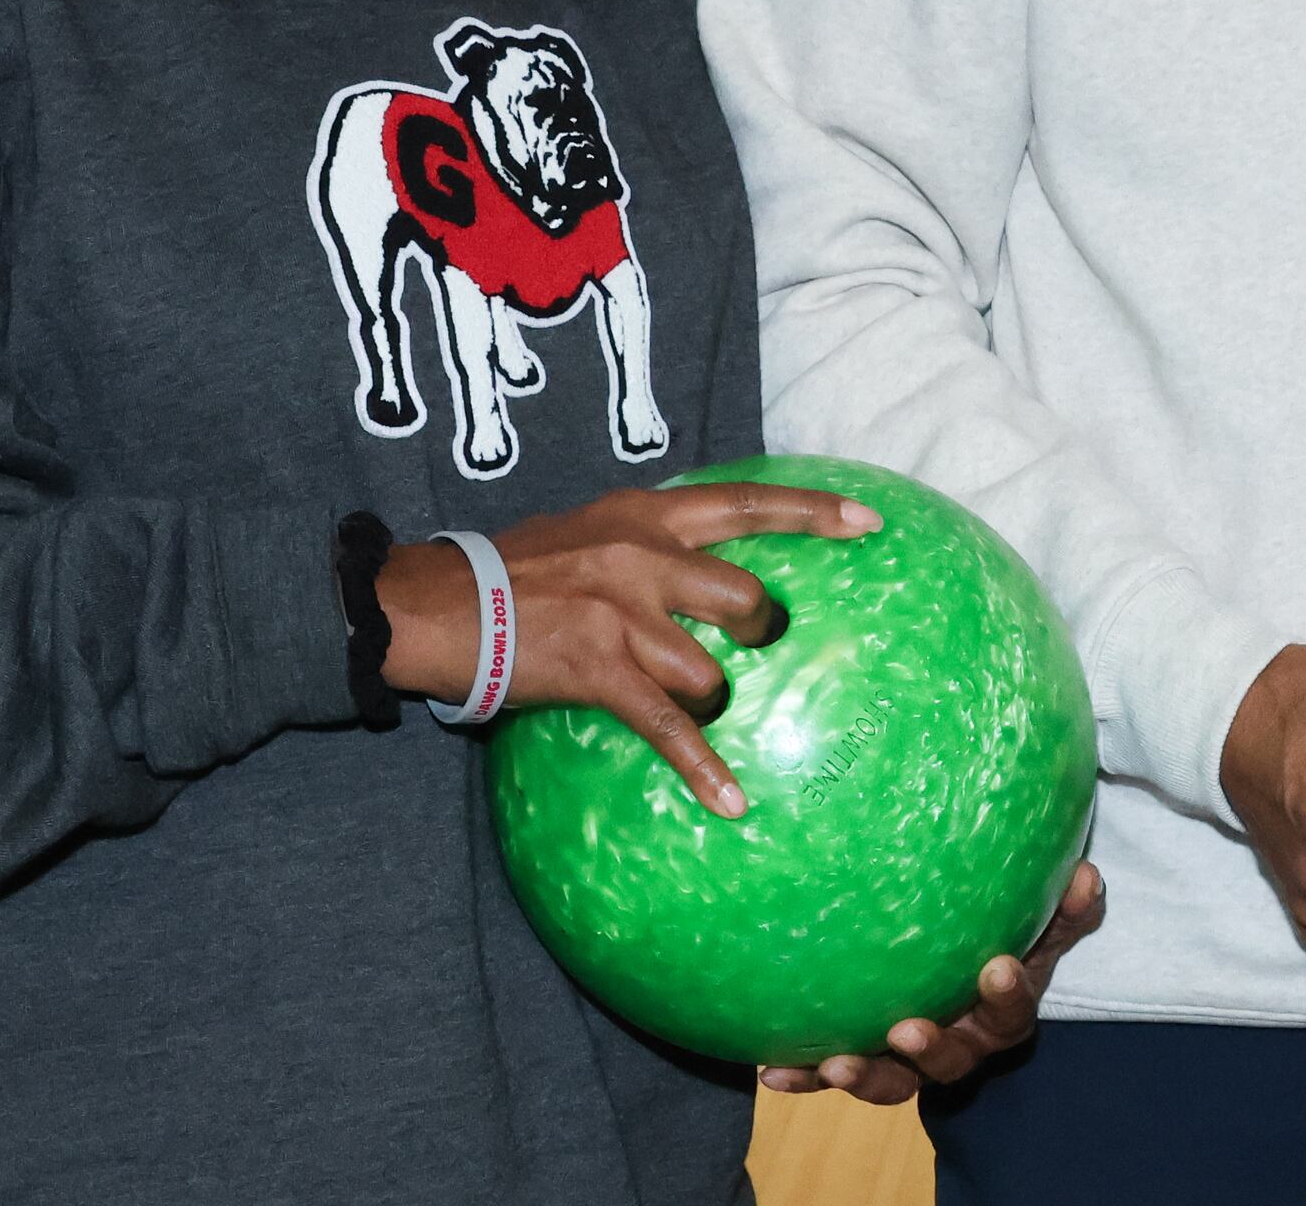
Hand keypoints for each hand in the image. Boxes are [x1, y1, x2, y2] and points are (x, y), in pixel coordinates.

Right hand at [377, 481, 878, 814]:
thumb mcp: (588, 528)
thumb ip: (646, 540)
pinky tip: (731, 804)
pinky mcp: (600, 670)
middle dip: (764, 633)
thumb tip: (698, 562)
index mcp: (645, 514)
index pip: (745, 502)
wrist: (438, 603)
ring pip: (713, 672)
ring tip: (704, 714)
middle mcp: (643, 556)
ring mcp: (624, 614)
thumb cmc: (513, 569)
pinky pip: (670, 728)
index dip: (812, 511)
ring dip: (715, 702)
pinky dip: (703, 770)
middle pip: (746, 598)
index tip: (868, 519)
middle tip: (759, 647)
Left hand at [757, 862, 1107, 1104]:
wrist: (963, 984)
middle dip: (932, 1049)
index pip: (1012, 1010)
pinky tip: (769, 1071)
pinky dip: (805, 1077)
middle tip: (908, 1031)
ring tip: (835, 1064)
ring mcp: (911, 1061)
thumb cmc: (1000, 946)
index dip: (1008, 995)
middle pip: (951, 1061)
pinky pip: (834, 1073)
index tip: (998, 969)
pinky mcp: (866, 1061)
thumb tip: (1090, 873)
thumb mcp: (1036, 929)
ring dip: (865, 1075)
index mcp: (1000, 1014)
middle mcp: (959, 1044)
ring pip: (894, 1081)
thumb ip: (1064, 910)